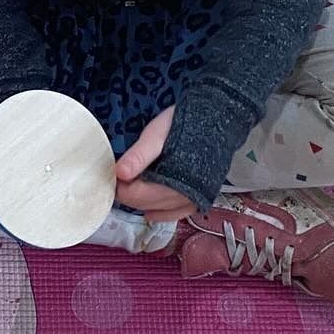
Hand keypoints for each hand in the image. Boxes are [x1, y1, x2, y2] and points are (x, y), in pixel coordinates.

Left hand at [114, 106, 197, 222]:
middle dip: (129, 192)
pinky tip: (150, 210)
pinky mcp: (200, 199)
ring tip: (138, 182)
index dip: (119, 185)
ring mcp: (194, 199)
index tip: (116, 172)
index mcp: (172, 180)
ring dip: (143, 201)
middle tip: (125, 175)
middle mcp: (184, 195)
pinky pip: (176, 214)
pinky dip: (161, 213)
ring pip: (157, 210)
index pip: (133, 196)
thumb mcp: (155, 135)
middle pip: (143, 204)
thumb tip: (118, 173)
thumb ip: (138, 156)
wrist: (217, 119)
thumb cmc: (184, 124)